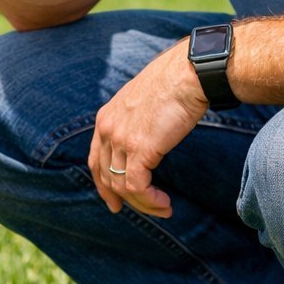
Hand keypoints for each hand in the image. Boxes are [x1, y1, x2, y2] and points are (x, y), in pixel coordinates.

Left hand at [88, 42, 208, 216]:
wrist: (188, 74)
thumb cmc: (175, 83)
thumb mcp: (144, 102)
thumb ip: (136, 121)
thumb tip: (148, 138)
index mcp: (106, 117)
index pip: (96, 160)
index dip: (103, 185)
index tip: (115, 202)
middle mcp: (107, 129)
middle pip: (107, 177)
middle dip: (125, 199)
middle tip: (148, 209)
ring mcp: (121, 139)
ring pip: (122, 186)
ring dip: (144, 204)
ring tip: (164, 208)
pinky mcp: (139, 149)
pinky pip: (137, 187)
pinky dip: (150, 200)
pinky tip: (164, 203)